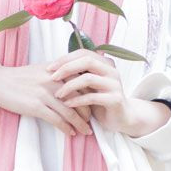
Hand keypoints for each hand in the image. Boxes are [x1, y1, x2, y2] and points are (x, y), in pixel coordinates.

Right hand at [0, 59, 93, 137]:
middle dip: (88, 112)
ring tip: (86, 132)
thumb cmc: (19, 77)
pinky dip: (65, 128)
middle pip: (79, 98)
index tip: (94, 106)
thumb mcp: (41, 70)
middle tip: (92, 122)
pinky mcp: (36, 106)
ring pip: (70, 111)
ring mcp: (45, 93)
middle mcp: (53, 80)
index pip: (82, 83)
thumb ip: (58, 74)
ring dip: (80, 124)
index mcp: (57, 71)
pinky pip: (56, 120)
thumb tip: (74, 84)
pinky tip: (70, 133)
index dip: (90, 96)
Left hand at [45, 51, 170, 136]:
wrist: (121, 117)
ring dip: (69, 86)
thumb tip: (54, 66)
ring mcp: (115, 84)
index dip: (65, 59)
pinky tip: (67, 104)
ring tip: (58, 94)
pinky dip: (77, 100)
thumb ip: (78, 74)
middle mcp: (111, 71)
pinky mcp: (115, 99)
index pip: (83, 53)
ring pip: (88, 79)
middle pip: (87, 61)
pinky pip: (92, 97)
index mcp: (105, 63)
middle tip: (52, 78)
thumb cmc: (100, 100)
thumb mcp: (89, 84)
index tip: (49, 68)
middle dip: (66, 68)